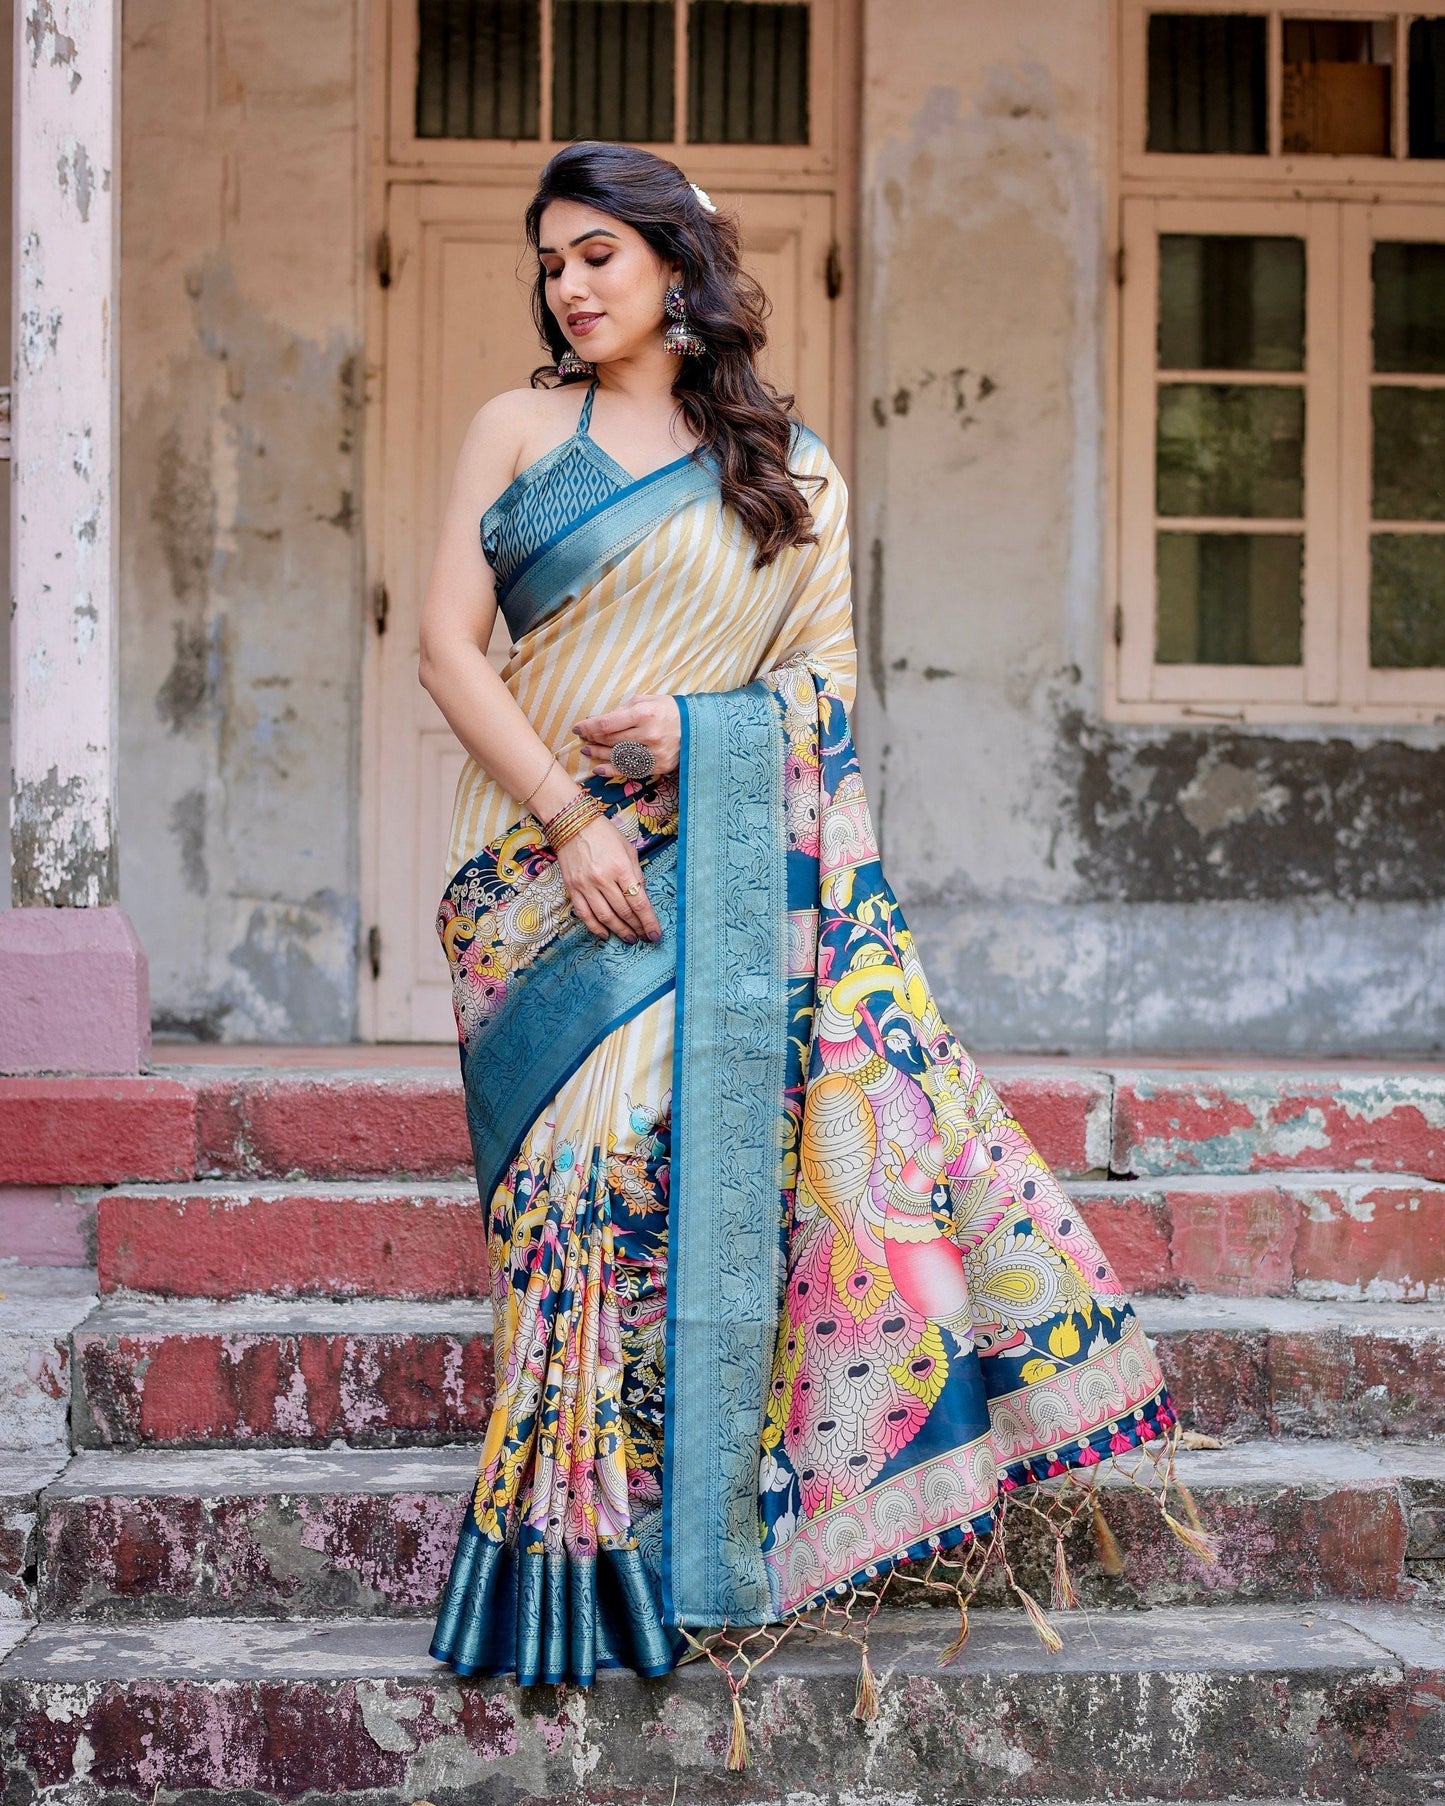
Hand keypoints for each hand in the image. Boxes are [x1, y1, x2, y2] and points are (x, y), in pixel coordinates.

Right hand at [554, 813, 661, 943]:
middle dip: (636, 928)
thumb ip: (636, 874)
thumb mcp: (628, 850)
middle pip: (623, 912)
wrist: (572, 824)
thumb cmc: (604, 834)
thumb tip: (641, 898)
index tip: (655, 934)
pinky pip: (584, 914)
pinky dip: (595, 928)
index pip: (638, 902)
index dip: (648, 921)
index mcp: (621, 867)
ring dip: (619, 931)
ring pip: (605, 917)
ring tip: (629, 938)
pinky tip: (605, 935)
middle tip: (644, 937)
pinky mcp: (572, 888)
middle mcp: (603, 879)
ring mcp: (585, 885)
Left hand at [573, 694, 680, 779]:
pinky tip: (599, 768)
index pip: (607, 723)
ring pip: (616, 756)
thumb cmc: (669, 710)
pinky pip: (628, 770)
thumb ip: (623, 710)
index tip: (579, 727)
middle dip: (592, 739)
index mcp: (644, 714)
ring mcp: (652, 753)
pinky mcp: (656, 766)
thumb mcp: (647, 700)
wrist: (697, 728)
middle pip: (610, 740)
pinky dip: (611, 770)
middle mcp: (647, 735)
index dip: (589, 726)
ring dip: (598, 754)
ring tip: (587, 751)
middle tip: (582, 738)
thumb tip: (600, 720)